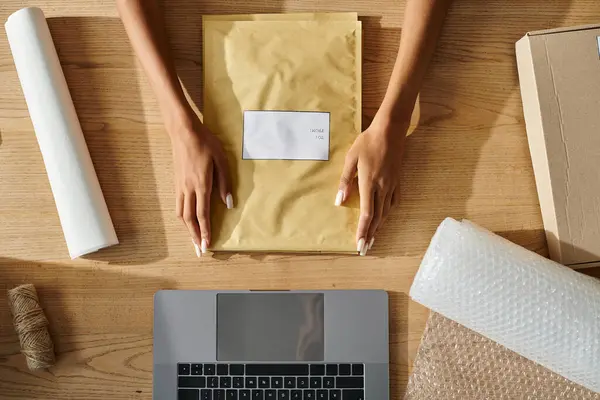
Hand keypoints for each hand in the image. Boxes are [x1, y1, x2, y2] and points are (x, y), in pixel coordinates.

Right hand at [171, 118, 231, 255]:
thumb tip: (228, 203)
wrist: (183, 131)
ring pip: (181, 214)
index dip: (206, 231)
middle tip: (199, 251)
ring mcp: (180, 186)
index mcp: (201, 184)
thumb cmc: (205, 143)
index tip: (208, 245)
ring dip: (187, 230)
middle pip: (190, 219)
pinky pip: (178, 206)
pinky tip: (186, 222)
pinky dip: (182, 218)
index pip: (203, 214)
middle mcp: (188, 189)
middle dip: (195, 237)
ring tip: (193, 241)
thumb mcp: (221, 160)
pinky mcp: (176, 183)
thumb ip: (225, 182)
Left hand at [335, 115, 407, 255]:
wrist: (390, 130)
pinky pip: (393, 202)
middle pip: (377, 217)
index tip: (359, 243)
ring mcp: (392, 185)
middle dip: (370, 234)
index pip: (366, 214)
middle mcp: (382, 187)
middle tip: (366, 248)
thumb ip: (345, 181)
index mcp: (369, 183)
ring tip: (373, 237)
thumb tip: (339, 201)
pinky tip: (384, 217)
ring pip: (386, 211)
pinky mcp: (397, 180)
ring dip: (379, 226)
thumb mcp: (351, 159)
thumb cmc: (367, 142)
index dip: (363, 230)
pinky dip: (388, 213)